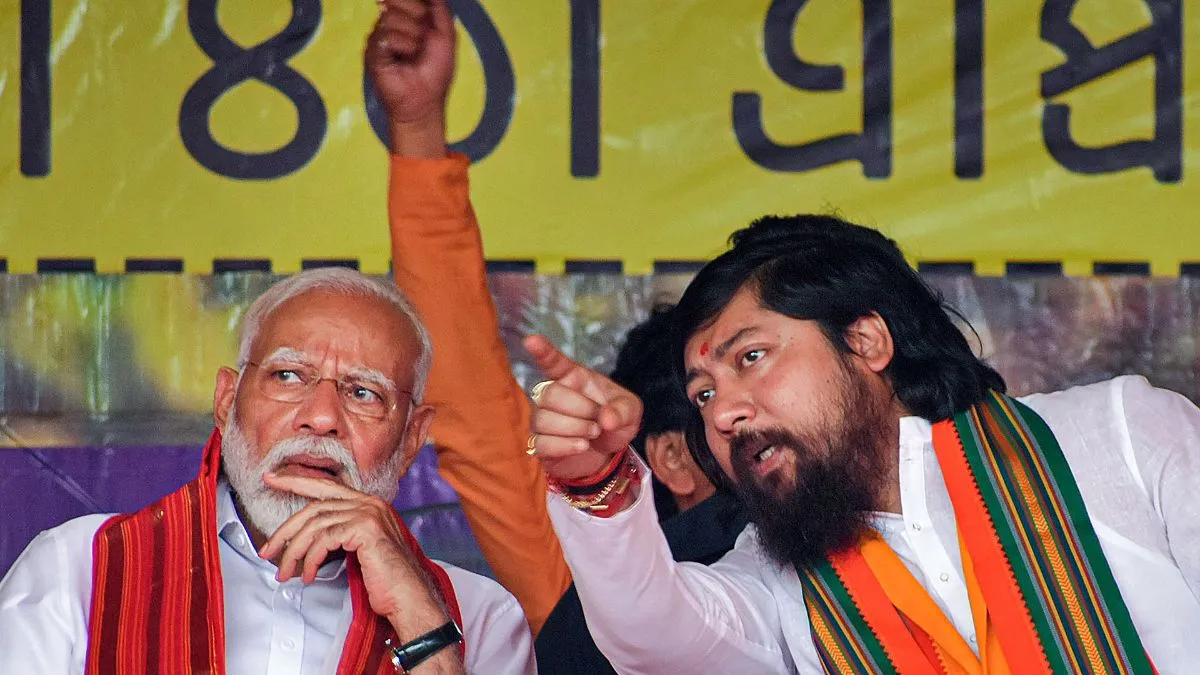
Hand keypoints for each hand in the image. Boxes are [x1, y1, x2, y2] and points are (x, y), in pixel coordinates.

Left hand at [258, 473, 448, 628]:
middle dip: (285, 531)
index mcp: (368, 504)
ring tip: (285, 573)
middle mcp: (370, 503)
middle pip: (314, 507)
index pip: (326, 486)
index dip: (296, 481)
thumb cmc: (386, 580)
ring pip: (315, 525)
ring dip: (294, 552)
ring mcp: (369, 513)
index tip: (272, 479)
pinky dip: (310, 559)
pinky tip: (307, 575)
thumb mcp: (359, 549)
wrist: (409, 596)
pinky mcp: (366, 528)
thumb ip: (341, 533)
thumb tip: (307, 537)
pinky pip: (325, 539)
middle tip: (267, 551)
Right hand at [365, 0, 456, 155]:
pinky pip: (385, 35)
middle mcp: (391, 25)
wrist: (424, 101)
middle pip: (397, 2)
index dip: (417, 5)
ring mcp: (379, 37)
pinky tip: (404, 60)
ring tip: (414, 56)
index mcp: (408, 20)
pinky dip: (402, 47)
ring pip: (392, 18)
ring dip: (412, 39)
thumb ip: (440, 9)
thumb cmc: (436, 72)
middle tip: (422, 43)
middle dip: (417, 20)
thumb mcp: (446, 36)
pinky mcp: (372, 51)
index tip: (427, 22)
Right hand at [522, 335, 642, 480]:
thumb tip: (606, 419)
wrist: (608, 453)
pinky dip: (565, 446)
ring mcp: (542, 418)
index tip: (531, 340)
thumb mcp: (630, 411)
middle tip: (598, 420)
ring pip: (543, 420)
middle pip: (550, 394)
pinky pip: (541, 443)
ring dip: (574, 429)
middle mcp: (553, 394)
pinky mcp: (539, 443)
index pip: (553, 361)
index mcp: (574, 377)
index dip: (542, 351)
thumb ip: (622, 410)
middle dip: (579, 409)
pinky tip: (582, 446)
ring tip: (593, 433)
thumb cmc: (615, 422)